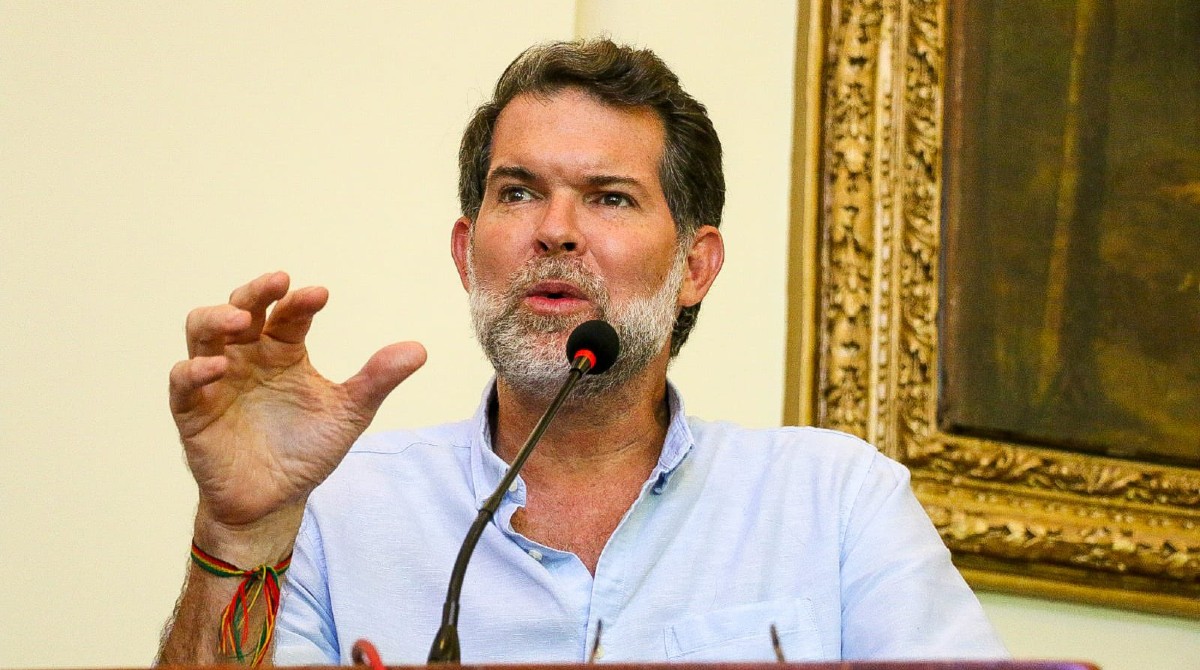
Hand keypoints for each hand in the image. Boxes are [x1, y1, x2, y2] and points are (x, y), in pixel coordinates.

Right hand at [169, 272, 425, 540]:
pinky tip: (217, 368)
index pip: (288, 314)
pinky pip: (183, 383)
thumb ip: (377, 380)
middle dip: (255, 292)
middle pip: (240, 308)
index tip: (320, 295)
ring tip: (240, 319)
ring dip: (217, 319)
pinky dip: (195, 370)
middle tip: (277, 282)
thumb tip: (420, 350)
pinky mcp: (193, 411)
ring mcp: (216, 380)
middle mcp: (247, 356)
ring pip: (202, 333)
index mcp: (282, 351)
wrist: (275, 501)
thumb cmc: (306, 450)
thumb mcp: (348, 413)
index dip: (300, 301)